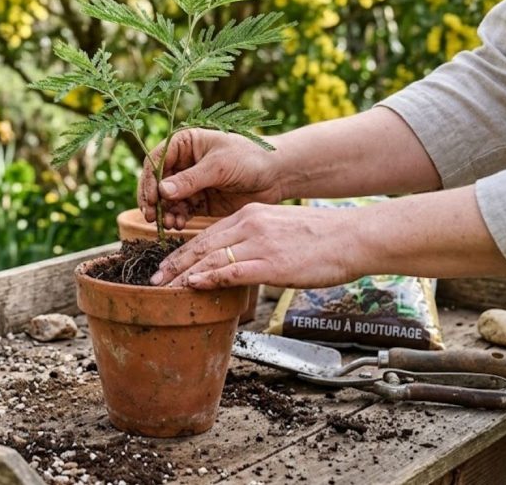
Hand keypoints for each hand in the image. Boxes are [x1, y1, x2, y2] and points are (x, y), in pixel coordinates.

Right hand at [138, 129, 282, 228]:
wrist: (276, 175)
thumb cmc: (249, 158)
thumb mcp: (218, 166)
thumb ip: (190, 179)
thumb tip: (162, 191)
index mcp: (184, 144)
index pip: (156, 161)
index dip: (149, 181)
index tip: (151, 199)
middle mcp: (183, 162)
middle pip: (157, 183)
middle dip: (154, 201)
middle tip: (153, 217)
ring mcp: (190, 183)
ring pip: (167, 200)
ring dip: (165, 212)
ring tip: (170, 223)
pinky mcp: (199, 200)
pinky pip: (181, 210)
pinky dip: (177, 218)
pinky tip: (179, 225)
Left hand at [148, 203, 360, 288]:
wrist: (352, 237)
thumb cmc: (321, 239)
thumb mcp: (279, 230)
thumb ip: (255, 241)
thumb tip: (236, 262)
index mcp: (249, 215)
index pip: (205, 235)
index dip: (181, 252)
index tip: (164, 265)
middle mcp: (249, 224)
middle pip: (200, 245)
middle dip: (174, 264)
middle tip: (153, 280)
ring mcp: (259, 243)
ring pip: (211, 258)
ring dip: (184, 275)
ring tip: (165, 289)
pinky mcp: (271, 263)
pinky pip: (232, 270)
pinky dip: (209, 278)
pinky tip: (194, 285)